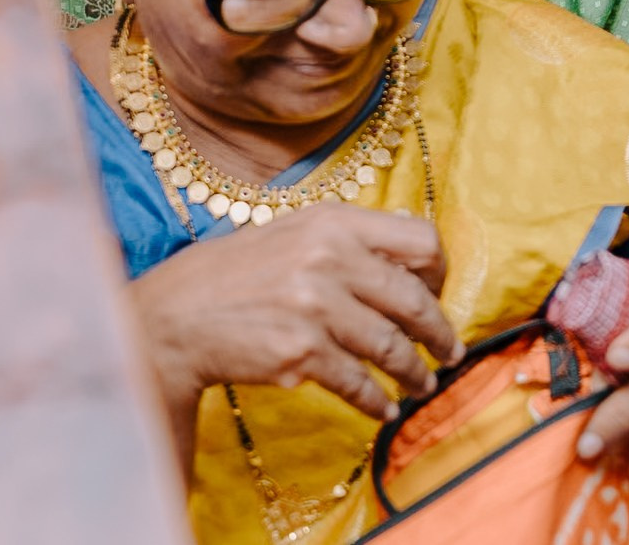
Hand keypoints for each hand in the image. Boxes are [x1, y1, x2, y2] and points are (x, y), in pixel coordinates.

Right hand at [127, 204, 463, 422]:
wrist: (179, 315)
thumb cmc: (242, 273)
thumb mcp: (297, 232)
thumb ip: (352, 238)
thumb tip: (417, 252)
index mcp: (333, 222)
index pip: (420, 240)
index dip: (438, 273)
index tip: (437, 295)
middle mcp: (328, 259)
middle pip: (413, 300)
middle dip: (439, 333)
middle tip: (449, 352)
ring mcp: (315, 307)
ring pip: (391, 347)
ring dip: (415, 373)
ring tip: (422, 384)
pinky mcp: (301, 353)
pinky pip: (359, 383)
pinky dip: (377, 401)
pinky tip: (383, 407)